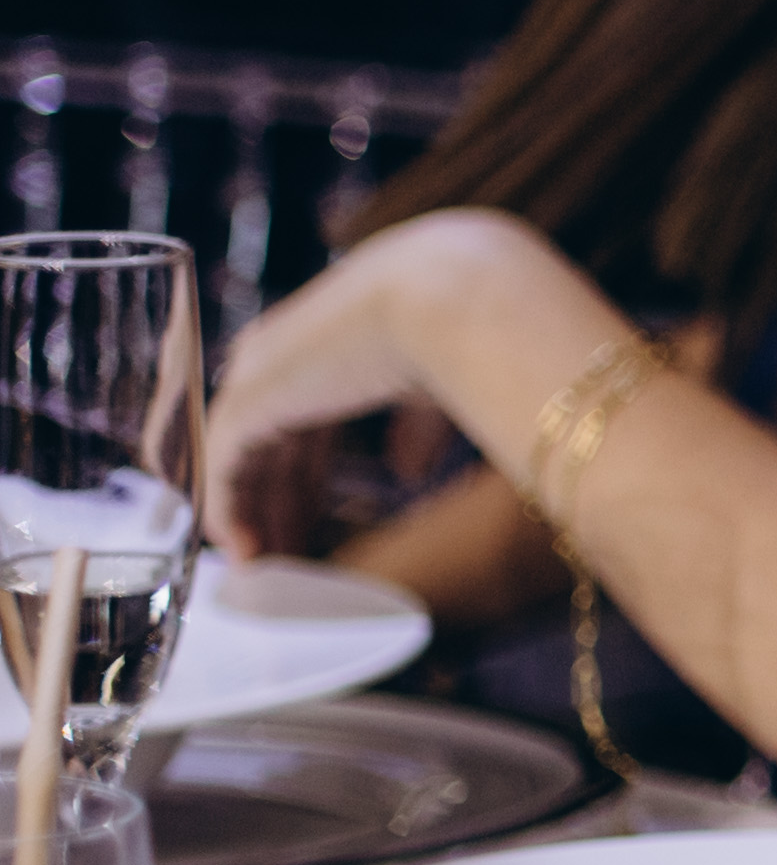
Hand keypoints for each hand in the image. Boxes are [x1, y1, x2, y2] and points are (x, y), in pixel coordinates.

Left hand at [201, 217, 483, 558]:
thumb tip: (407, 470)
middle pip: (268, 445)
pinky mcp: (248, 398)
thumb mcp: (441, 384)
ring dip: (249, 514)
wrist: (451, 298)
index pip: (301, 421)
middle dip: (276, 502)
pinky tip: (243, 551)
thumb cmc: (466, 328)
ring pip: (238, 458)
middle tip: (284, 554)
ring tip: (260, 566)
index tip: (314, 521)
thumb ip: (416, 428)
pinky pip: (223, 468)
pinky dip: (229, 511)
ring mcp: (259, 374)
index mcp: (327, 343)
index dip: (306, 476)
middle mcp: (283, 354)